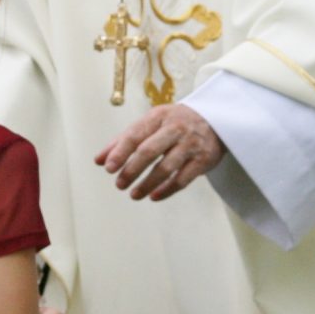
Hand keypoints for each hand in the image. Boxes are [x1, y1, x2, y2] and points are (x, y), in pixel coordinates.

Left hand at [96, 104, 224, 201]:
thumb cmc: (174, 123)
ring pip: (166, 167)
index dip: (120, 152)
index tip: (107, 168)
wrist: (216, 120)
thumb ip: (123, 141)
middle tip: (119, 184)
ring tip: (134, 195)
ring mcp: (190, 145)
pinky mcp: (203, 160)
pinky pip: (183, 179)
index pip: (135, 135)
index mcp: (158, 117)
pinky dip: (167, 190)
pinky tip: (154, 196)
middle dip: (132, 169)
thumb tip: (98, 160)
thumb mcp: (150, 123)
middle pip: (150, 151)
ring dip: (148, 183)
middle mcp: (175, 129)